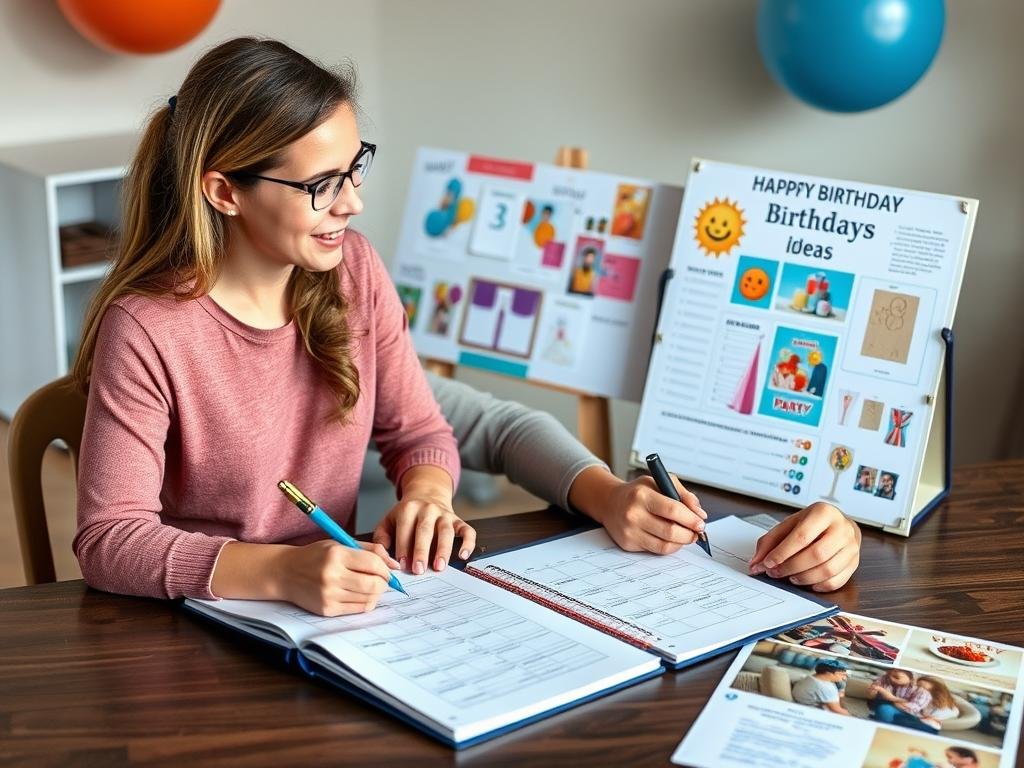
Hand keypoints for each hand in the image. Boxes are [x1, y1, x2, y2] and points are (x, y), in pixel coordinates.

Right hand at [277, 540, 397, 616]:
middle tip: (382, 580)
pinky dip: (364, 603)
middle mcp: (332, 575)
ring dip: (375, 594)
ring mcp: (328, 595)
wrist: (285, 572)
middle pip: (374, 584)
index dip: (386, 569)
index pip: (373, 564)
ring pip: (368, 599)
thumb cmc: (315, 556)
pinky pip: (357, 609)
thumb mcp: (340, 544)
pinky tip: (359, 595)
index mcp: (336, 555)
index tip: (387, 571)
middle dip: (384, 583)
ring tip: (369, 586)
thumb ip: (370, 551)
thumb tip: (395, 565)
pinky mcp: (326, 609)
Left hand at [373, 466, 475, 573]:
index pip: (405, 529)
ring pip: (446, 531)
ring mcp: (445, 514)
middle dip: (422, 551)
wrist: (427, 494)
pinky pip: (467, 530)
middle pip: (425, 530)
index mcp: (408, 509)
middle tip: (419, 570)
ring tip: (439, 567)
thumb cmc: (406, 515)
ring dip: (443, 550)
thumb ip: (382, 538)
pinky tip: (463, 555)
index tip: (402, 565)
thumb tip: (384, 558)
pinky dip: (468, 543)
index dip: (403, 548)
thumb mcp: (389, 521)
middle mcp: (428, 509)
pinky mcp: (458, 520)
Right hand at [569, 467, 706, 554]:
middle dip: (689, 534)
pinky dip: (669, 546)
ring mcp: (629, 531)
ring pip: (665, 545)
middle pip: (670, 531)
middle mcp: (633, 514)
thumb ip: (683, 495)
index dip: (691, 519)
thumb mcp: (660, 482)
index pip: (672, 510)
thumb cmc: (638, 492)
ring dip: (681, 542)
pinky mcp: (628, 544)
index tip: (701, 523)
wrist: (610, 502)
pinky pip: (656, 550)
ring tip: (686, 535)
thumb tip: (700, 514)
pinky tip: (671, 539)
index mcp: (642, 495)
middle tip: (696, 532)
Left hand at [748, 502, 860, 591]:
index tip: (768, 563)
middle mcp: (842, 528)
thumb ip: (770, 542)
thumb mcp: (789, 525)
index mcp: (824, 513)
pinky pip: (837, 581)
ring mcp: (852, 546)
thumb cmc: (811, 524)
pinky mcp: (855, 562)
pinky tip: (808, 583)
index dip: (783, 553)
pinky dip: (819, 586)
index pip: (802, 536)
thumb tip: (755, 564)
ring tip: (790, 577)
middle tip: (775, 573)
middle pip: (816, 554)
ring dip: (804, 578)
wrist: (838, 525)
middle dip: (791, 567)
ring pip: (828, 570)